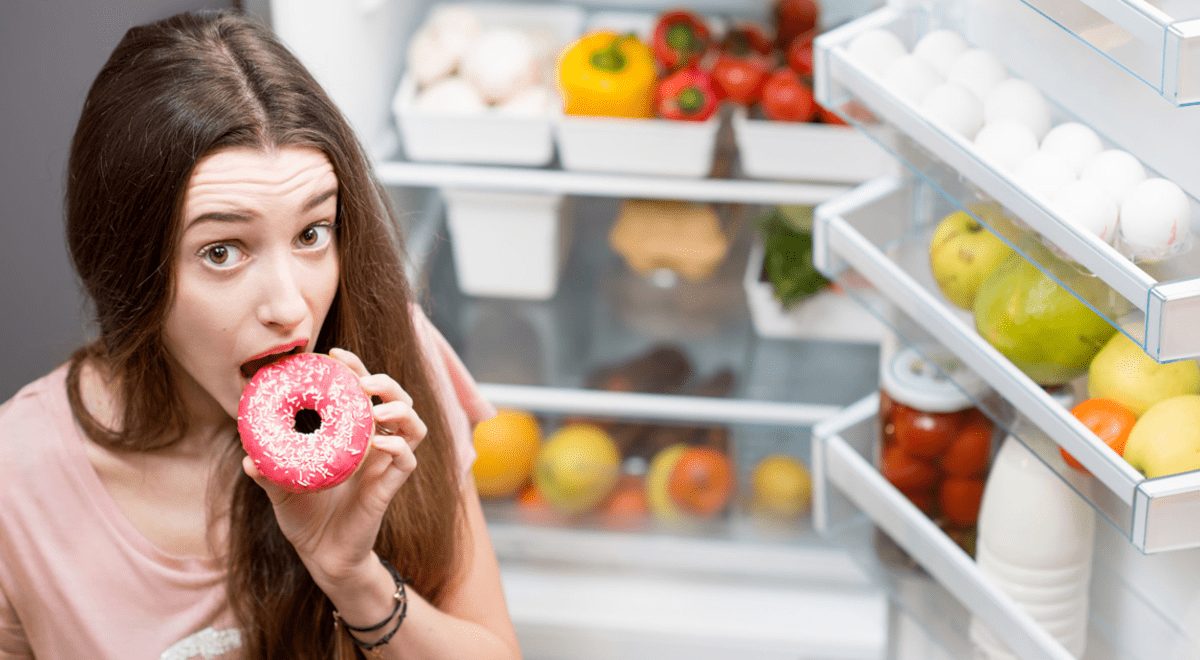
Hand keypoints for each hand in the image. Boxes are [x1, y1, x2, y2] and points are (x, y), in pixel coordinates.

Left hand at [242, 347, 426, 586]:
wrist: (320, 557)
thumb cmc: (304, 517)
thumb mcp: (280, 488)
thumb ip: (266, 471)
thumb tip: (248, 456)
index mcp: (352, 437)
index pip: (364, 393)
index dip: (356, 369)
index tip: (336, 355)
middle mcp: (374, 445)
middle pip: (399, 401)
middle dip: (387, 383)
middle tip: (363, 380)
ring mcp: (385, 465)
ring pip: (414, 427)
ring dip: (401, 409)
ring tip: (378, 406)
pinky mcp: (389, 487)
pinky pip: (406, 461)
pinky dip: (397, 446)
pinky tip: (378, 441)